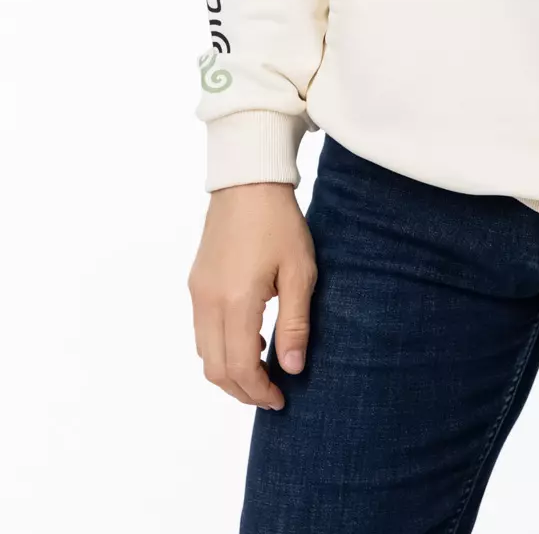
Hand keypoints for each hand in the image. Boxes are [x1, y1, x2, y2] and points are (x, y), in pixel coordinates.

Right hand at [188, 182, 316, 409]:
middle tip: (271, 394)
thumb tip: (293, 368)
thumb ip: (295, 323)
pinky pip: (202, 330)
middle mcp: (208, 302)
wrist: (248, 181)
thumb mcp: (300, 272)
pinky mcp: (196, 283)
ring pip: (204, 353)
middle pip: (215, 369)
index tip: (281, 399)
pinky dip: (221, 347)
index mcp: (235, 301)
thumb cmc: (280, 223)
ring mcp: (197, 292)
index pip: (239, 367)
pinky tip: (250, 339)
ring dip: (229, 371)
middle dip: (242, 390)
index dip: (259, 391)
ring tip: (263, 370)